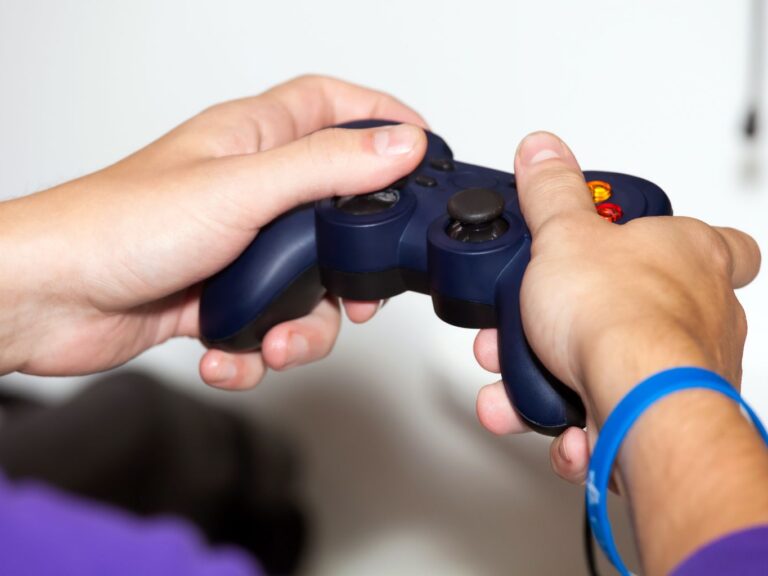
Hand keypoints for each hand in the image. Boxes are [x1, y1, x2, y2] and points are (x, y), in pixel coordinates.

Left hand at [0, 75, 427, 388]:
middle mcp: (247, 190)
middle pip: (334, 210)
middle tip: (361, 291)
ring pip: (306, 285)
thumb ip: (327, 168)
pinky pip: (264, 327)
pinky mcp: (216, 297)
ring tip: (279, 341)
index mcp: (252, 141)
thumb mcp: (242, 190)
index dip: (380, 118)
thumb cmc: (117, 227)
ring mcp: (235, 247)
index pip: (331, 107)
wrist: (46, 299)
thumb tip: (398, 146)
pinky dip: (255, 351)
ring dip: (304, 327)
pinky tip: (229, 353)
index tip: (422, 147)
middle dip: (352, 261)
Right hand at [474, 131, 759, 482]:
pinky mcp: (662, 412)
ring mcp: (688, 366)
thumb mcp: (564, 235)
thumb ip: (551, 192)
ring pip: (623, 366)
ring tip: (526, 373)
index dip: (687, 242)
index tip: (646, 245)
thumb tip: (543, 151)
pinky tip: (556, 415)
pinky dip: (582, 422)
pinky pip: (617, 414)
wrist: (635, 401)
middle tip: (554, 317)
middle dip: (588, 318)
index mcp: (690, 254)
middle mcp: (703, 311)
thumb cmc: (621, 315)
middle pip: (650, 308)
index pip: (722, 242)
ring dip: (566, 373)